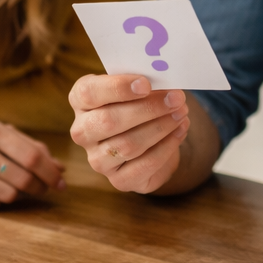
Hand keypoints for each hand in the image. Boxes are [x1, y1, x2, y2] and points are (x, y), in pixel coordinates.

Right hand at [0, 118, 65, 209]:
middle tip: (43, 189)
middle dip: (39, 187)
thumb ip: (29, 147)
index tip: (60, 183)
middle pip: (22, 178)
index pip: (32, 157)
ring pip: (8, 194)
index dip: (50, 173)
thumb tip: (59, 168)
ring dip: (19, 195)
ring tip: (17, 188)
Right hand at [69, 74, 188, 192]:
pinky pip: (144, 164)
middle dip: (147, 109)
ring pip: (128, 144)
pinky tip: (180, 131)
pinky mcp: (118, 179)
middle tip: (175, 98)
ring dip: (160, 127)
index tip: (146, 84)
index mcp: (80, 101)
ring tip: (181, 114)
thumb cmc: (137, 104)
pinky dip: (166, 146)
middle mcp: (82, 131)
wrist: (147, 140)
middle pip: (108, 120)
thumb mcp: (134, 88)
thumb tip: (164, 82)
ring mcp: (97, 159)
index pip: (88, 93)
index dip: (117, 88)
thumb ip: (141, 83)